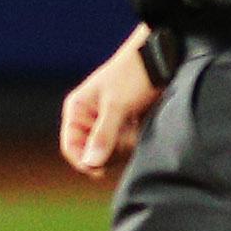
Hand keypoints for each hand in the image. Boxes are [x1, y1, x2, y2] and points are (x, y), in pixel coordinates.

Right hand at [60, 38, 160, 179]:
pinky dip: (132, 141)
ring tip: (134, 125)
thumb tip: (92, 163)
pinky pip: (123, 146)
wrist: (159, 60)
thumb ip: (104, 135)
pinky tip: (139, 125)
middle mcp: (88, 119)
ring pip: (109, 152)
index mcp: (77, 110)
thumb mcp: (117, 105)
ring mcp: (106, 123)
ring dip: (124, 145)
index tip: (101, 170)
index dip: (83, 161)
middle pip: (92, 153)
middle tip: (126, 134)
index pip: (71, 147)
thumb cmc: (132, 75)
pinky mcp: (122, 126)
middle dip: (110, 149)